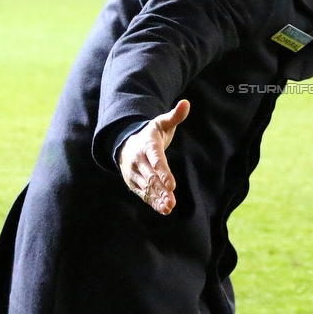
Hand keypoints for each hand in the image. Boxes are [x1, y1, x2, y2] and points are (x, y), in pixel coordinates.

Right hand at [117, 99, 189, 214]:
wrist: (126, 143)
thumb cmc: (150, 133)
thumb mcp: (161, 122)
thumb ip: (175, 116)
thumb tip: (186, 103)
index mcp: (147, 146)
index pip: (156, 160)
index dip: (164, 173)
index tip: (172, 185)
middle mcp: (139, 160)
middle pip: (151, 177)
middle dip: (161, 190)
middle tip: (172, 201)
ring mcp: (134, 173)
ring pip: (147, 187)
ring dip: (158, 199)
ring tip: (168, 208)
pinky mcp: (134, 183)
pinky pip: (144, 193)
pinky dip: (153, 202)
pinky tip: (163, 210)